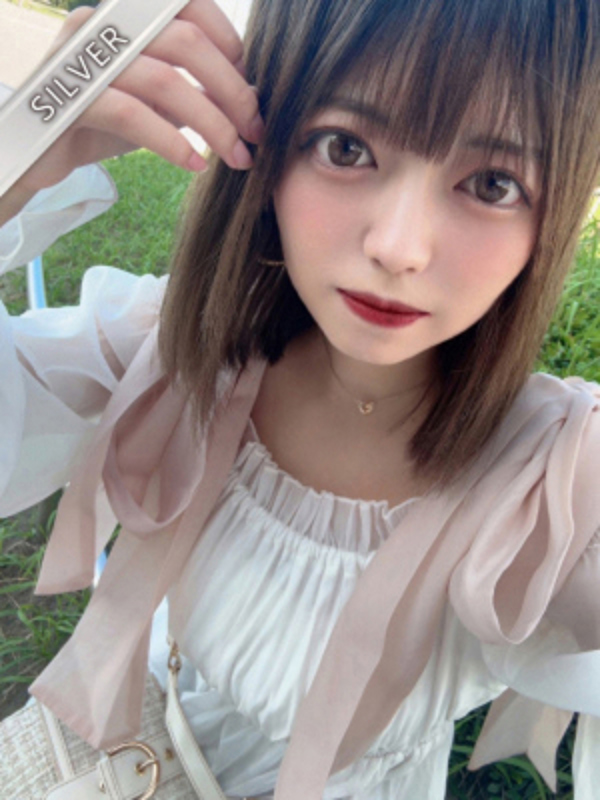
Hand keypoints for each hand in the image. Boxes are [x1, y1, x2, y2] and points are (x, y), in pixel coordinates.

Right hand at [11, 0, 263, 193]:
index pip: (190, 7)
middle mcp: (107, 25)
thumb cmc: (105, 121)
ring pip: (166, 82)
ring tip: (237, 157)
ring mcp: (87, 57)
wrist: (42, 149)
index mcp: (131, 16)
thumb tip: (251, 97)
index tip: (251, 92)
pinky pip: (132, 115)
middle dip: (233, 93)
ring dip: (213, 125)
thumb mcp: (157, 101)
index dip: (231, 46)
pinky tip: (196, 165)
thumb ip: (194, 89)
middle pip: (188, 44)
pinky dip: (173, 143)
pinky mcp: (73, 97)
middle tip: (256, 133)